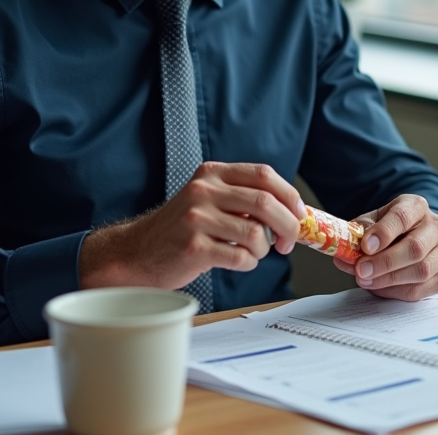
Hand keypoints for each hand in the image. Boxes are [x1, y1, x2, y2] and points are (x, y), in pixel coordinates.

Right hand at [79, 162, 306, 289]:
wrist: (137, 253)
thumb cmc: (181, 230)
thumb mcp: (208, 200)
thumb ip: (242, 198)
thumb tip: (292, 210)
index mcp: (211, 174)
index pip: (263, 175)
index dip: (289, 195)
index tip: (299, 214)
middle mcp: (203, 190)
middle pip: (265, 202)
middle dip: (288, 225)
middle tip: (288, 242)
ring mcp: (196, 218)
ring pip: (256, 233)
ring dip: (263, 249)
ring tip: (252, 253)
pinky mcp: (194, 247)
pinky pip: (241, 257)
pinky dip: (248, 264)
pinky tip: (237, 262)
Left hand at [333, 194, 437, 300]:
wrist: (414, 234)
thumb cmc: (389, 228)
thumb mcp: (372, 222)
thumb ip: (358, 236)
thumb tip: (342, 256)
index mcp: (416, 206)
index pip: (402, 217)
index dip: (383, 233)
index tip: (365, 246)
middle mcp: (435, 226)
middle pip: (415, 248)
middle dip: (385, 262)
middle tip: (361, 271)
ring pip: (421, 271)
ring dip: (389, 280)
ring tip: (366, 280)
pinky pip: (421, 289)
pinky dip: (397, 291)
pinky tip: (380, 287)